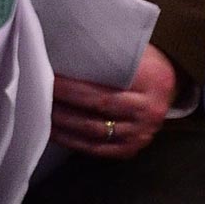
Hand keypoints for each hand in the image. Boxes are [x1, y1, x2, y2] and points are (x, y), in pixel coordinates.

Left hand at [50, 44, 177, 158]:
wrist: (167, 88)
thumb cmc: (143, 65)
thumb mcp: (134, 54)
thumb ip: (107, 57)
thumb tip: (63, 53)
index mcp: (152, 84)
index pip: (104, 90)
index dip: (72, 88)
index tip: (48, 77)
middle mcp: (150, 113)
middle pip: (97, 110)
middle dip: (63, 103)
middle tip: (37, 92)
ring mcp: (142, 134)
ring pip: (94, 132)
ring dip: (63, 123)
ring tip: (40, 111)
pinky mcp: (131, 149)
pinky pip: (97, 149)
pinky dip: (72, 141)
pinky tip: (54, 131)